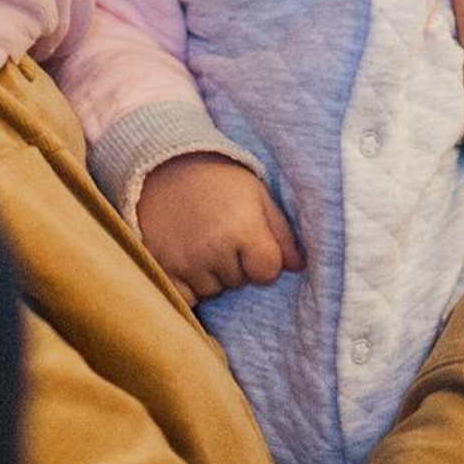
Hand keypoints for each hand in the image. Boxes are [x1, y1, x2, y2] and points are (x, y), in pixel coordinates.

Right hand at [134, 153, 304, 303]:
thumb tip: (300, 267)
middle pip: (240, 282)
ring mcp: (186, 261)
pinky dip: (189, 285)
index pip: (268, 271)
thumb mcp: (257, 194)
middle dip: (236, 264)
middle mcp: (214, 248)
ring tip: (203, 241)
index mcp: (243, 227)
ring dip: (213, 275)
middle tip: (221, 232)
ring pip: (214, 291)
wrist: (165, 166)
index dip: (264, 258)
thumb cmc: (219, 179)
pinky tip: (188, 258)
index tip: (251, 239)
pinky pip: (187, 298)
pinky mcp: (163, 268)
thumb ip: (282, 232)